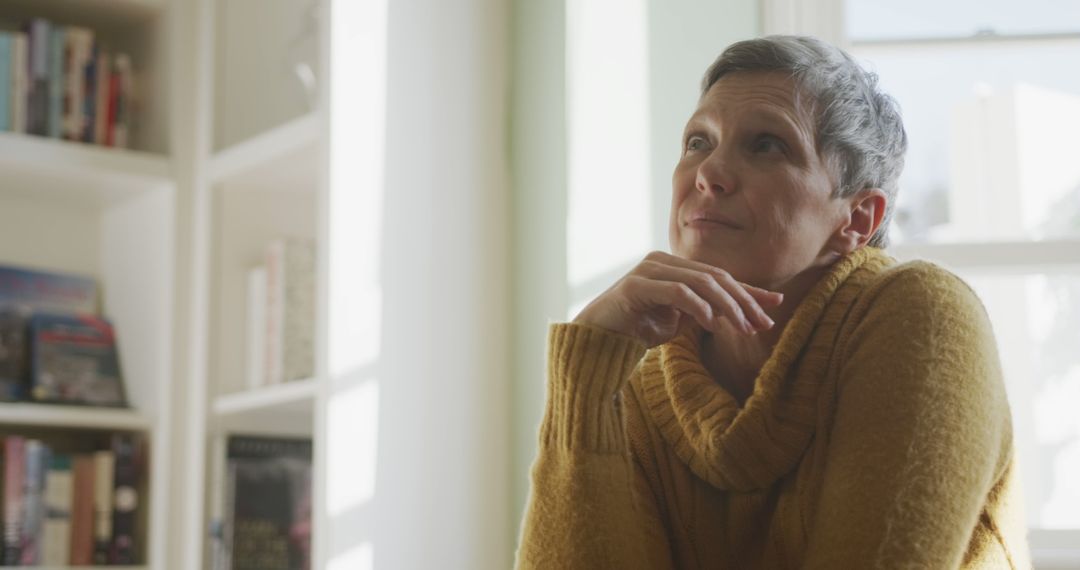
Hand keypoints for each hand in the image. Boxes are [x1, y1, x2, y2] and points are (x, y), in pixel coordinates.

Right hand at [572, 251, 783, 348]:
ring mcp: (647, 271)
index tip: (774, 307)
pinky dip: (699, 308)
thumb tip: (747, 311)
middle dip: (743, 300)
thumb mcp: (682, 321)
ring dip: (727, 306)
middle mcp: (660, 261)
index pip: (718, 275)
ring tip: (743, 328)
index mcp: (672, 265)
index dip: (748, 291)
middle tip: (763, 324)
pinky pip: (677, 292)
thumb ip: (709, 311)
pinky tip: (712, 324)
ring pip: (700, 282)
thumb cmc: (637, 330)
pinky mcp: (635, 286)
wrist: (597, 342)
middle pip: (714, 276)